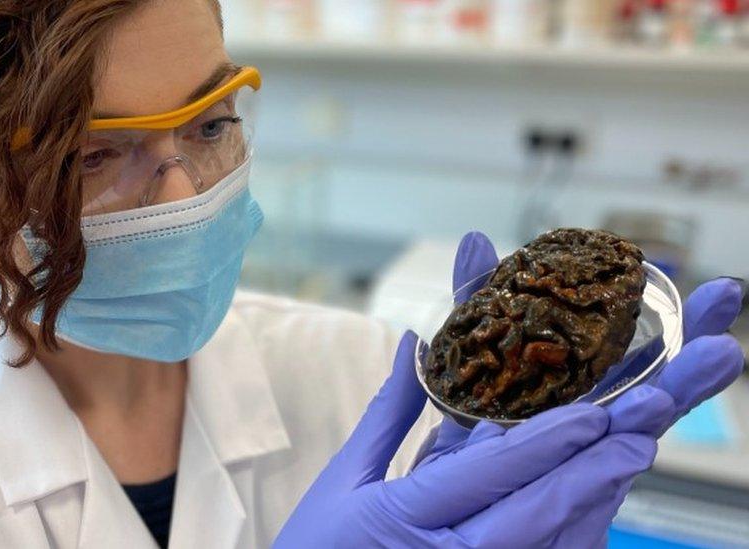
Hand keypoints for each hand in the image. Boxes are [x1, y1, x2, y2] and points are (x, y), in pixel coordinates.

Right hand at [274, 330, 651, 546]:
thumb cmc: (319, 548)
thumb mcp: (345, 479)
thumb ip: (389, 412)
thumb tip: (414, 343)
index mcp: (404, 518)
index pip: (487, 477)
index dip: (544, 444)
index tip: (592, 415)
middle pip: (534, 513)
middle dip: (593, 471)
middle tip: (642, 431)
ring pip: (548, 545)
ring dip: (594, 500)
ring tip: (631, 457)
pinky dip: (573, 531)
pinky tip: (596, 501)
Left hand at [419, 232, 745, 546]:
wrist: (440, 529)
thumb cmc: (461, 451)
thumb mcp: (462, 370)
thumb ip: (476, 311)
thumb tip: (475, 240)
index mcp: (579, 401)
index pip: (638, 359)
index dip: (680, 328)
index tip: (723, 293)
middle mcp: (594, 435)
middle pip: (653, 393)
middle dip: (691, 354)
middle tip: (730, 306)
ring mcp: (586, 475)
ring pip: (632, 438)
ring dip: (665, 401)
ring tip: (702, 364)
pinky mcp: (565, 513)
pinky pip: (588, 486)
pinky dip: (611, 462)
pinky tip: (637, 440)